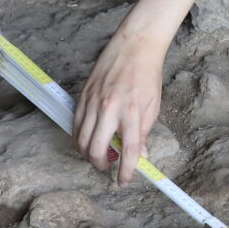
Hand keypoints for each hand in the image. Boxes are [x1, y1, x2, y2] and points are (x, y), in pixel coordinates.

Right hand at [73, 24, 165, 184]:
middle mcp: (109, 108)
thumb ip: (143, 132)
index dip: (127, 171)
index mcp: (131, 112)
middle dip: (100, 165)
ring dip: (87, 153)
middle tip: (108, 166)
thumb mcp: (152, 106)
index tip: (124, 181)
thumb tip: (140, 156)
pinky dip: (79, 137)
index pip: (129, 151)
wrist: (134, 46)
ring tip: (99, 154)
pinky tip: (89, 138)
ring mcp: (93, 102)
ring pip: (80, 140)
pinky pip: (75, 124)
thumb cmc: (147, 75)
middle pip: (95, 149)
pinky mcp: (82, 96)